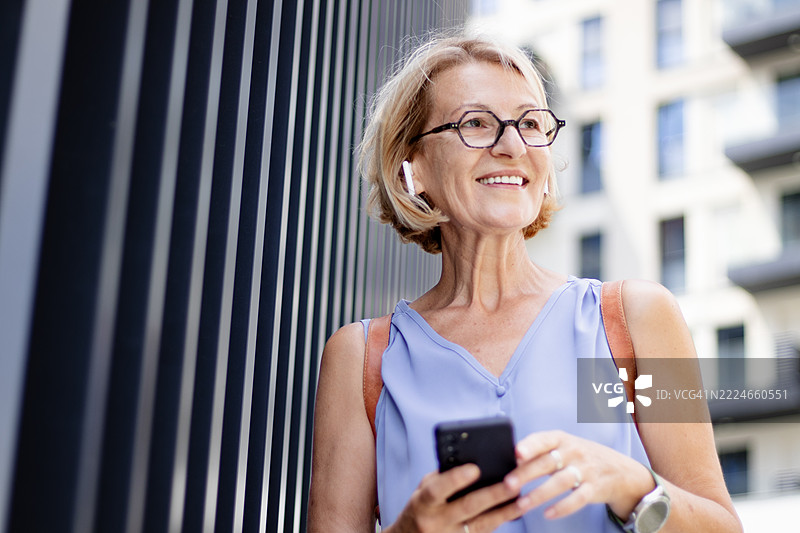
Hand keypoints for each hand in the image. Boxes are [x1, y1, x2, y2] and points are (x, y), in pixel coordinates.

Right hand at [386, 464, 523, 532]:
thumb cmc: (421, 508)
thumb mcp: (423, 490)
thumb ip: (442, 478)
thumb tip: (471, 461)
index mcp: (423, 503)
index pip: (437, 490)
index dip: (455, 479)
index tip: (475, 468)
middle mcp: (435, 522)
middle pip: (467, 507)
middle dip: (492, 494)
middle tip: (512, 482)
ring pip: (481, 524)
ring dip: (504, 511)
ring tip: (522, 499)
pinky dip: (500, 521)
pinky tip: (515, 511)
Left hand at [507, 430, 653, 520]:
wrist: (620, 470)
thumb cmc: (579, 456)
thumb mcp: (563, 446)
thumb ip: (539, 451)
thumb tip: (509, 460)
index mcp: (562, 439)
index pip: (544, 439)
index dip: (530, 446)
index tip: (516, 453)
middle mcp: (573, 451)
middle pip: (547, 463)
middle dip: (527, 474)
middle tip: (508, 484)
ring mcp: (585, 470)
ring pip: (560, 482)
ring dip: (539, 494)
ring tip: (521, 504)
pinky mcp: (594, 488)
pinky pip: (577, 499)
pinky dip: (562, 507)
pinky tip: (547, 514)